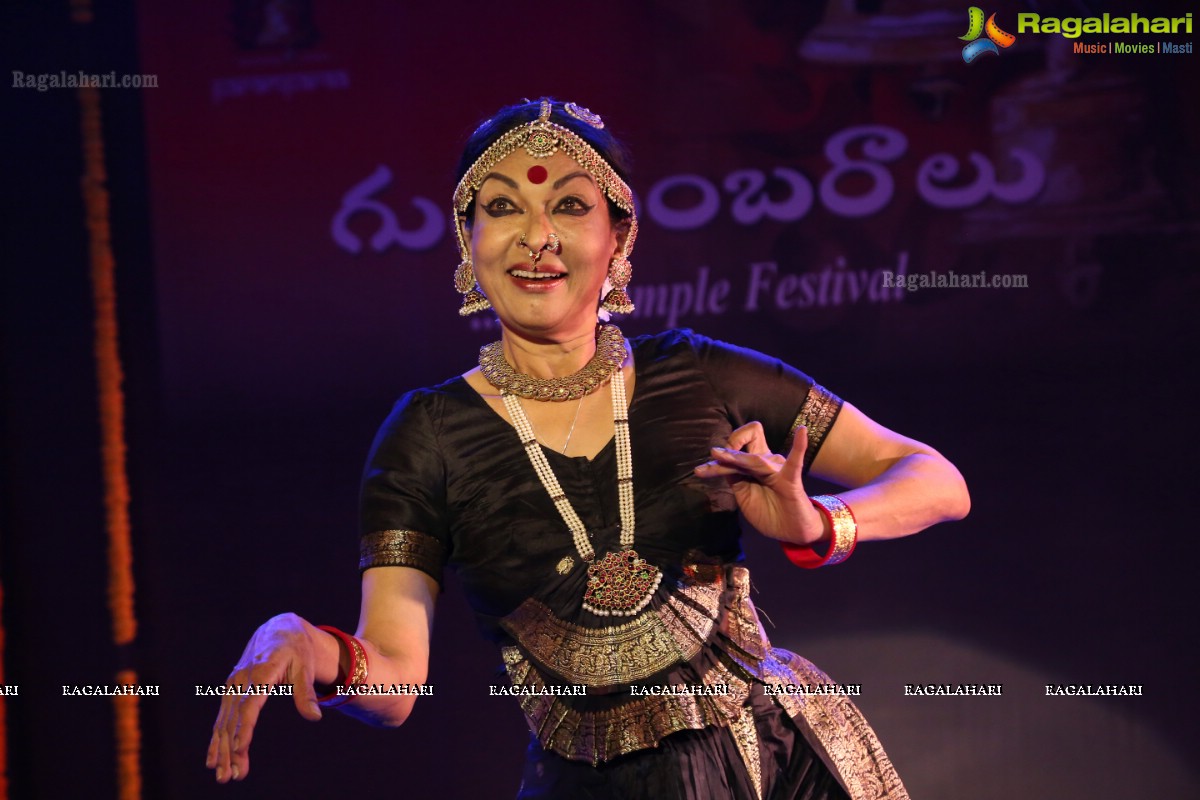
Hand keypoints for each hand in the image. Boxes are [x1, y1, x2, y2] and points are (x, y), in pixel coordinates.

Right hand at [205, 612, 325, 782]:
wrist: (279, 630)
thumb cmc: (296, 649)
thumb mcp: (306, 666)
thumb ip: (306, 692)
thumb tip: (314, 716)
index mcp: (261, 671)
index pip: (250, 705)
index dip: (243, 729)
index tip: (240, 750)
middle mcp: (242, 679)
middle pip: (233, 719)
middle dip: (230, 749)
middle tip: (230, 776)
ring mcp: (233, 684)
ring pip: (224, 721)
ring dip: (221, 749)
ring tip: (221, 774)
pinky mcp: (230, 690)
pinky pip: (222, 717)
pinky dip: (217, 739)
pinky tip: (213, 759)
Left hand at [693, 422, 826, 545]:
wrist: (790, 532)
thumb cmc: (768, 512)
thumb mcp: (744, 495)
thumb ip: (734, 478)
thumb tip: (720, 463)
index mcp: (753, 464)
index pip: (735, 449)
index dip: (720, 456)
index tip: (702, 470)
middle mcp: (765, 462)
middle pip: (742, 448)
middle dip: (726, 455)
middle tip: (713, 456)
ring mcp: (777, 470)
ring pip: (754, 459)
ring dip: (737, 458)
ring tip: (721, 456)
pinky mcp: (790, 480)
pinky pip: (795, 461)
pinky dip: (799, 446)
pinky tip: (802, 431)